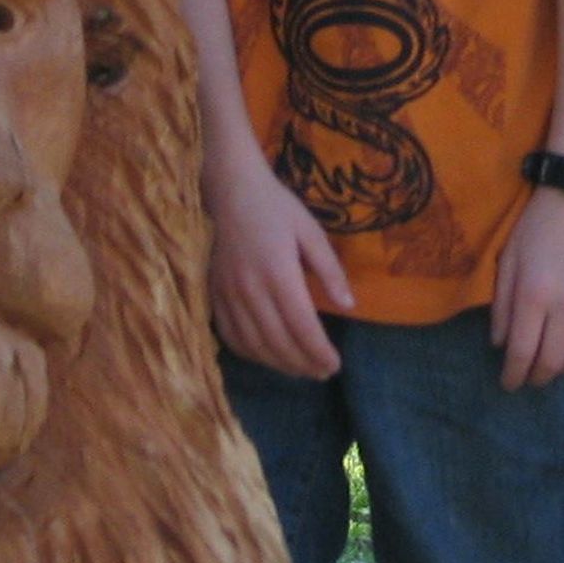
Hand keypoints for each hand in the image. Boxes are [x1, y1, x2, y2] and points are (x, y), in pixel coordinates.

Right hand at [203, 142, 351, 379]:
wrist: (228, 189)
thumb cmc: (275, 206)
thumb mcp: (311, 231)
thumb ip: (330, 270)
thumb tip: (349, 306)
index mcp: (278, 272)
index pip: (301, 326)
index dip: (319, 352)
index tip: (335, 365)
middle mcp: (251, 289)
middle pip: (278, 342)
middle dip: (303, 364)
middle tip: (323, 373)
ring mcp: (228, 295)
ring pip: (255, 345)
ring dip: (280, 365)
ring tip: (301, 371)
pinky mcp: (214, 295)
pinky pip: (231, 336)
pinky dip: (251, 354)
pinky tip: (268, 357)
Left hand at [489, 185, 563, 391]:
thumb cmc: (536, 227)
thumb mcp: (508, 261)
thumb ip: (503, 306)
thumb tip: (501, 344)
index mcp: (534, 296)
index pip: (523, 352)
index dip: (514, 375)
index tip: (508, 384)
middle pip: (553, 360)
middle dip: (538, 377)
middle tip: (529, 379)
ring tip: (553, 368)